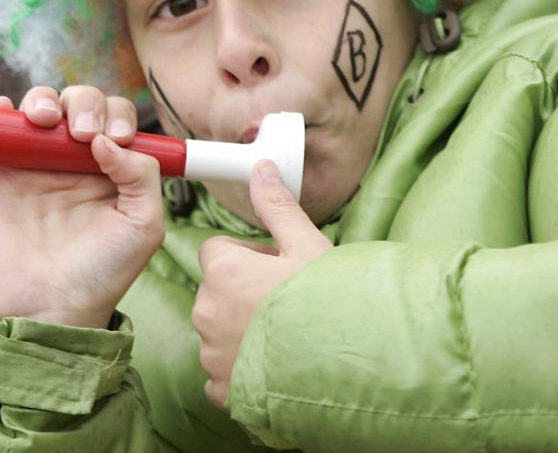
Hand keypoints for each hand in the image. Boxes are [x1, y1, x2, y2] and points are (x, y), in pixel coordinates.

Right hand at [0, 87, 160, 328]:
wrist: (49, 306)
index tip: (118, 137)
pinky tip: (6, 109)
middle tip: (83, 132)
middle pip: (76, 102)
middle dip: (84, 103)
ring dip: (42, 99)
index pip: (113, 117)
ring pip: (35, 106)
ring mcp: (27, 162)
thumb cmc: (102, 271)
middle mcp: (67, 158)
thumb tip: (106, 140)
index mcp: (106, 166)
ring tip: (47, 120)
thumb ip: (142, 176)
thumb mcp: (143, 225)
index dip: (116, 115)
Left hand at [193, 159, 332, 408]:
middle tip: (287, 302)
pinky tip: (276, 365)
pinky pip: (222, 372)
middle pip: (217, 290)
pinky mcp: (222, 388)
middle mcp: (207, 310)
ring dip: (242, 331)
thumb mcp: (307, 246)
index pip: (216, 251)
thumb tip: (261, 168)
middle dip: (244, 292)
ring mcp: (211, 353)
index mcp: (223, 270)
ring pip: (219, 331)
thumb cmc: (330, 303)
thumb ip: (276, 208)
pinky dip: (242, 369)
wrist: (351, 369)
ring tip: (287, 336)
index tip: (278, 268)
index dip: (247, 256)